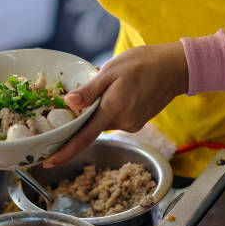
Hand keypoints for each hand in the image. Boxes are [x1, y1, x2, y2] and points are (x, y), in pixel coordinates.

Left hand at [44, 41, 188, 166]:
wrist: (175, 68)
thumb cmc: (143, 63)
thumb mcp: (111, 70)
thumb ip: (89, 90)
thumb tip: (68, 103)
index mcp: (112, 110)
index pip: (83, 137)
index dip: (65, 151)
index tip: (49, 162)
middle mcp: (122, 123)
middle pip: (92, 126)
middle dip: (85, 113)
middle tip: (88, 89)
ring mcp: (132, 124)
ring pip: (105, 120)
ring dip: (100, 108)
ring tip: (109, 84)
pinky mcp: (138, 122)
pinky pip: (117, 117)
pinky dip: (112, 107)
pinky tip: (120, 90)